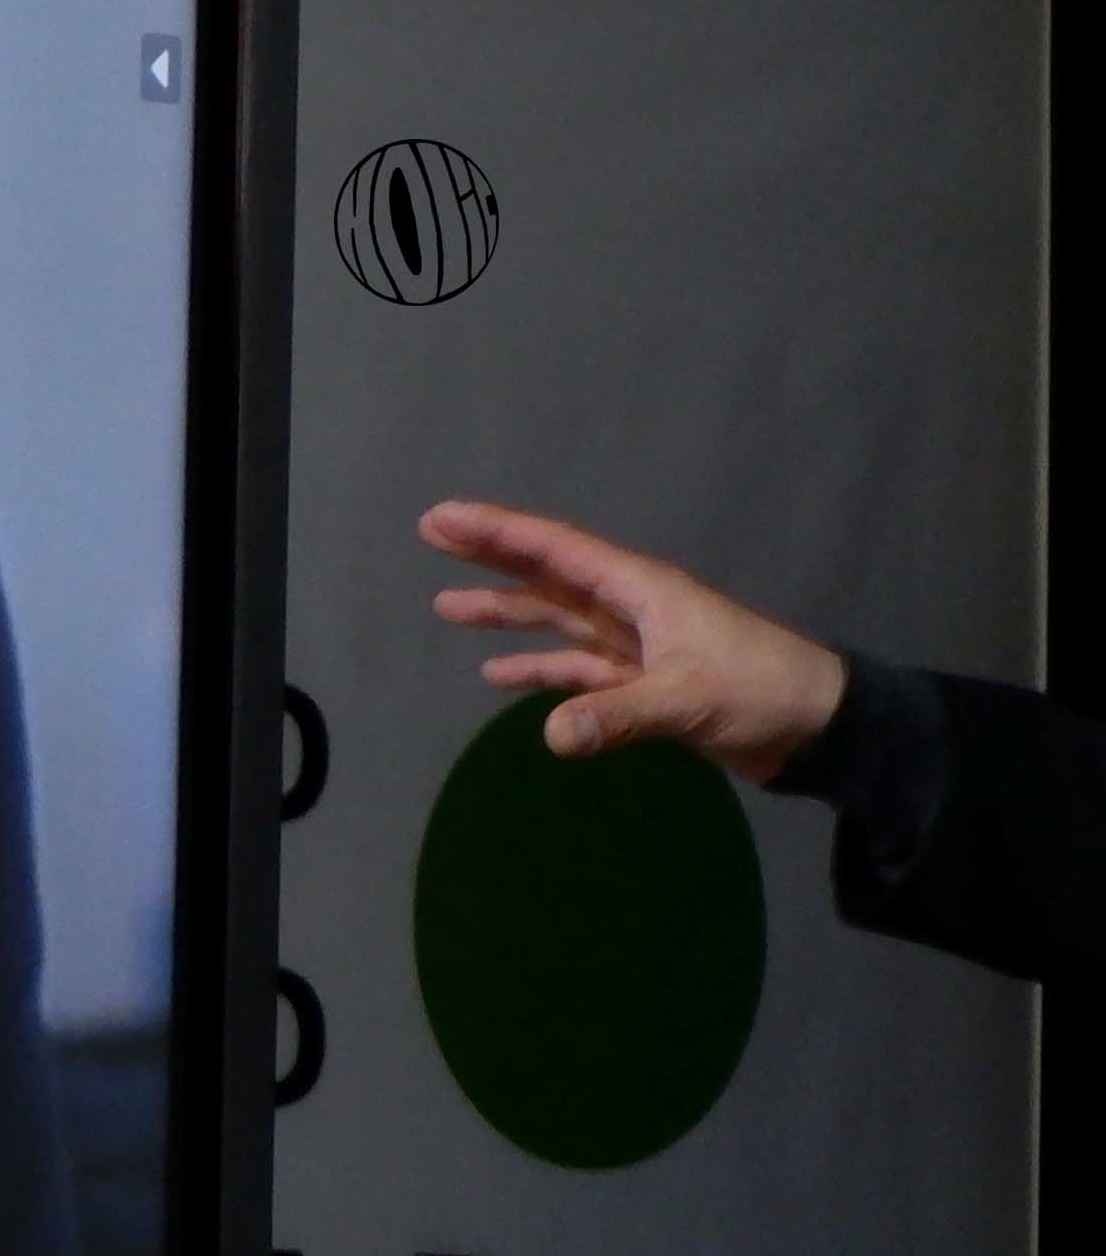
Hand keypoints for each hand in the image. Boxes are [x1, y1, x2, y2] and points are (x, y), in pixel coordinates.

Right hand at [419, 498, 848, 783]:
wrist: (822, 729)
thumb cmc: (761, 691)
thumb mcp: (687, 699)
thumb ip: (617, 715)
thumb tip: (550, 736)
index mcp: (642, 591)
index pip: (557, 552)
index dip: (498, 533)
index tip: (443, 519)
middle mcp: (633, 608)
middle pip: (551, 576)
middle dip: (494, 558)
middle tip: (432, 536)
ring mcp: (639, 646)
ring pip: (559, 621)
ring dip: (509, 615)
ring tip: (449, 608)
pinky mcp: (646, 684)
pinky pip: (579, 669)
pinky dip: (543, 671)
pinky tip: (502, 677)